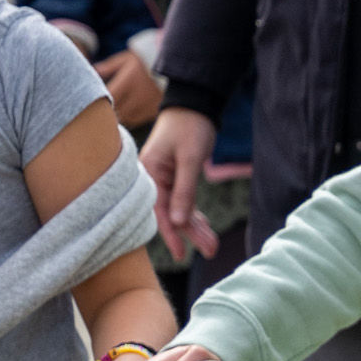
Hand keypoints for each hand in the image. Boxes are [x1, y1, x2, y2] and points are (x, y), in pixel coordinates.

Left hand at [91, 48, 163, 129]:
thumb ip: (109, 66)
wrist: (173, 69)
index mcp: (128, 81)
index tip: (93, 98)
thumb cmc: (144, 62)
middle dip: (108, 110)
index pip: (109, 95)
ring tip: (112, 113)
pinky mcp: (153, 111)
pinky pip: (136, 120)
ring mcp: (146, 105)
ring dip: (118, 116)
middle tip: (99, 109)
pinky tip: (125, 114)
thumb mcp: (126, 60)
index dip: (99, 99)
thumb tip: (94, 70)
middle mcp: (137, 95)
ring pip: (126, 118)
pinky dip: (128, 119)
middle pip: (116, 109)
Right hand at [141, 109, 217, 263]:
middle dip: (190, 234)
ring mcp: (162, 179)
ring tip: (213, 246)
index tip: (181, 255)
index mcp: (148, 173)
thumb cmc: (190, 128)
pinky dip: (195, 215)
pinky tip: (206, 229)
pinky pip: (183, 202)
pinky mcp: (173, 179)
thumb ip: (184, 191)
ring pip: (178, 210)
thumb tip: (178, 222)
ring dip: (195, 228)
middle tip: (212, 251)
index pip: (157, 210)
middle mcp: (151, 178)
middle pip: (169, 213)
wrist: (194, 106)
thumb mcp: (189, 159)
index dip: (170, 234)